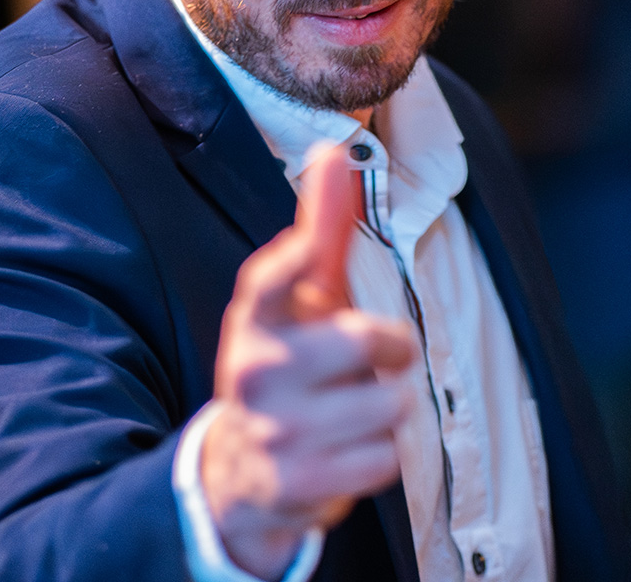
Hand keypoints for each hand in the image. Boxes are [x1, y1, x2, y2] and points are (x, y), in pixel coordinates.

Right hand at [201, 144, 416, 579]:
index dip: (293, 259)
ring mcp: (273, 429)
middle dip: (390, 348)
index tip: (309, 245)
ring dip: (387, 408)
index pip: (269, 280)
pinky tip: (347, 450)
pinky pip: (385, 459)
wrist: (240, 471)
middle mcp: (255, 369)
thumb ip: (319, 228)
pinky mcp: (297, 482)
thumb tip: (333, 149)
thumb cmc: (286, 360)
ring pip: (388, 405)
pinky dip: (381, 455)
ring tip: (352, 409)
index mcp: (253, 317)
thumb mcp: (296, 299)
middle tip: (374, 356)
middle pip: (366, 341)